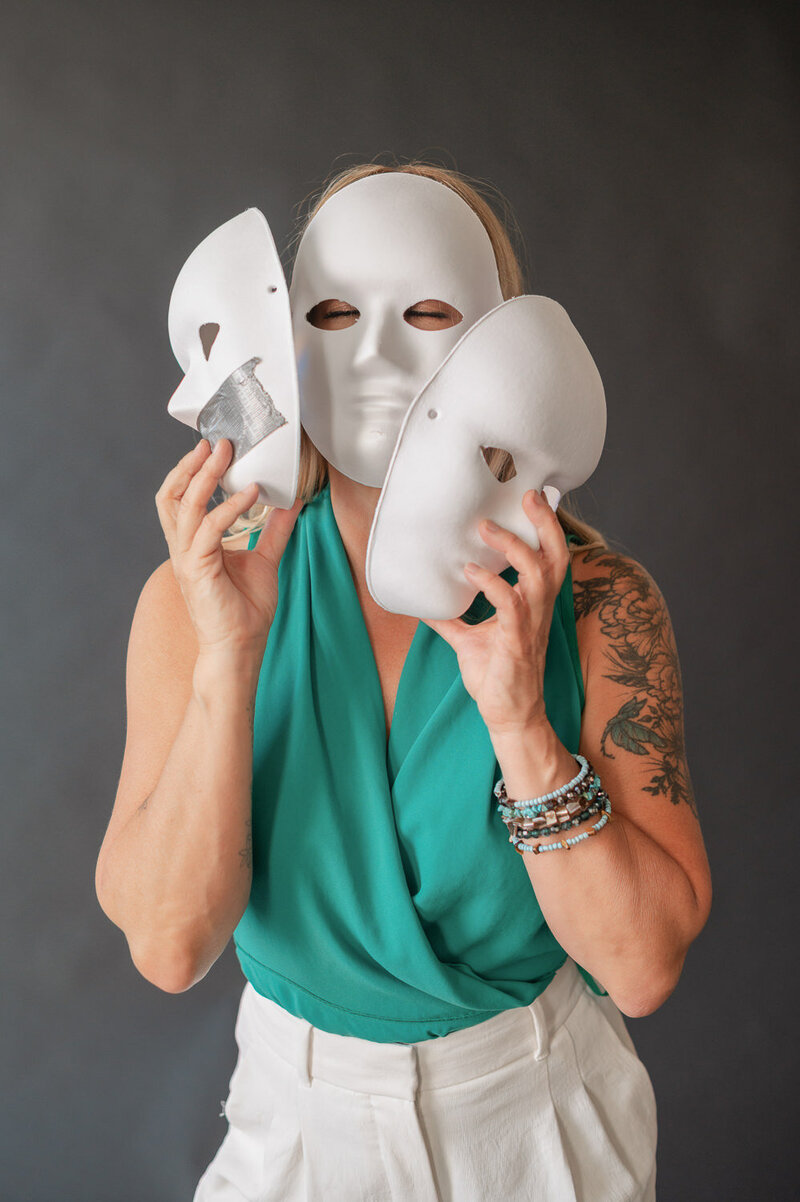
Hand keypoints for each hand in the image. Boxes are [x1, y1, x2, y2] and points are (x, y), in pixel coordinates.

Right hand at [155, 438, 303, 653]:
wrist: (240, 647)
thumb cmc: (245, 610)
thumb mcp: (265, 560)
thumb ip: (274, 531)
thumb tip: (291, 503)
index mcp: (193, 543)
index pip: (180, 498)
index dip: (192, 471)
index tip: (214, 448)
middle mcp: (183, 547)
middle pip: (172, 495)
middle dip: (191, 465)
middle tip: (218, 442)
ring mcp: (186, 557)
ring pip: (186, 505)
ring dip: (206, 476)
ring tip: (226, 455)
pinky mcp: (197, 568)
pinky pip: (209, 529)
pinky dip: (230, 508)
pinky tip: (252, 494)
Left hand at [422, 490, 569, 734]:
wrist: (508, 716)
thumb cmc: (496, 677)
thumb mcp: (469, 640)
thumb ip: (451, 618)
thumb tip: (423, 602)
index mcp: (532, 604)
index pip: (549, 557)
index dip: (546, 527)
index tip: (532, 497)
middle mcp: (538, 610)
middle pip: (556, 558)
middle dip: (546, 525)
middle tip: (528, 496)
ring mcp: (530, 625)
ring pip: (537, 576)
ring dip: (512, 548)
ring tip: (484, 528)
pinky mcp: (516, 643)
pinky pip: (511, 606)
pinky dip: (492, 585)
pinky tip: (470, 572)